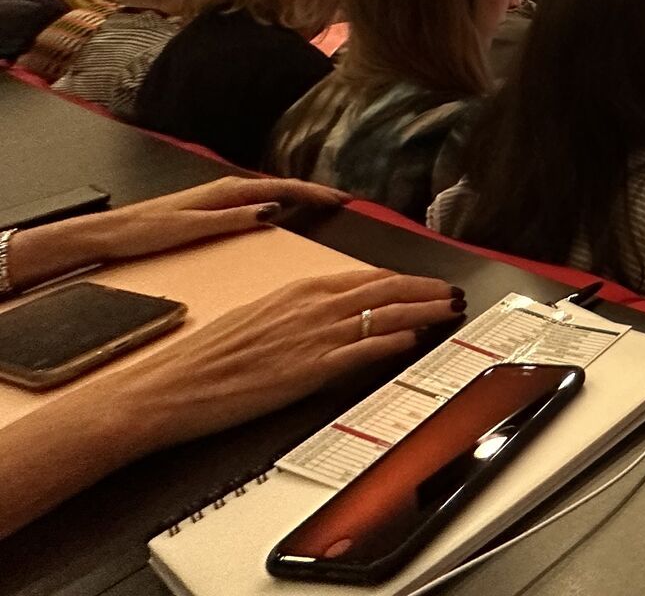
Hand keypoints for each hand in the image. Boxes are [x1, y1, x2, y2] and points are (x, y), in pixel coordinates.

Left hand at [7, 178, 348, 289]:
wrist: (109, 232)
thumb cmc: (145, 231)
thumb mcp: (191, 228)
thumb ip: (232, 219)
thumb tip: (271, 211)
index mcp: (225, 191)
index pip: (280, 188)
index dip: (312, 193)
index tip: (339, 199)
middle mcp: (225, 189)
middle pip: (279, 186)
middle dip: (312, 192)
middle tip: (340, 201)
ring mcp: (218, 197)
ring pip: (269, 192)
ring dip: (296, 197)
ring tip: (320, 204)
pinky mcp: (211, 207)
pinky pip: (255, 200)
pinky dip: (277, 203)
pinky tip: (280, 212)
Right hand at [116, 269, 462, 451]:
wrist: (174, 386)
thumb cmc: (209, 356)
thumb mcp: (259, 317)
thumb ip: (297, 311)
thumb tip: (327, 312)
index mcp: (299, 290)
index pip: (366, 277)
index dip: (403, 279)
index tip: (424, 282)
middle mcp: (312, 307)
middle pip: (386, 289)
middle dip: (425, 290)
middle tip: (452, 291)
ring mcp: (314, 337)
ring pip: (385, 315)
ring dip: (423, 312)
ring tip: (448, 310)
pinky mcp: (310, 370)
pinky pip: (363, 351)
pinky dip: (393, 343)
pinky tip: (413, 340)